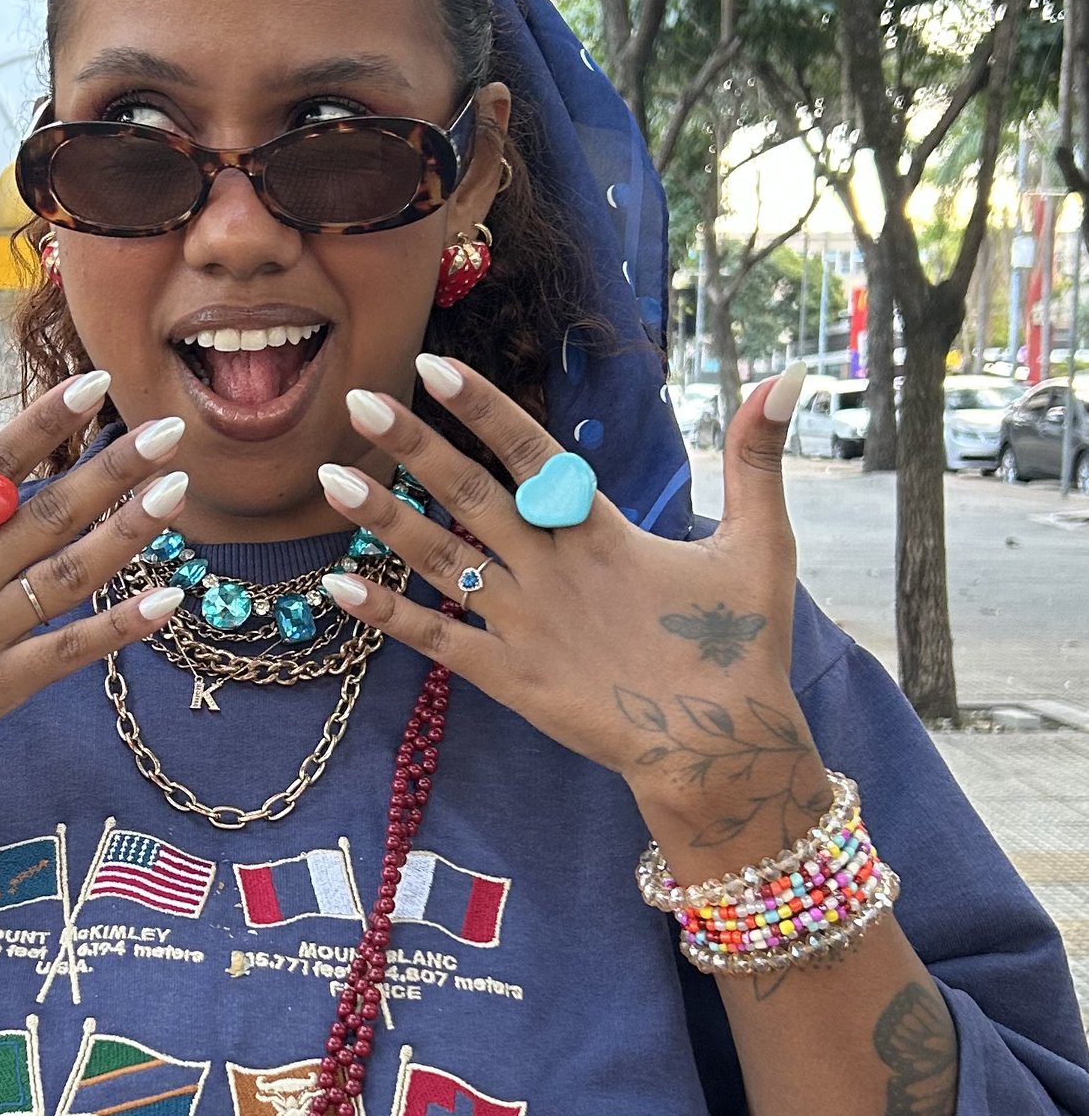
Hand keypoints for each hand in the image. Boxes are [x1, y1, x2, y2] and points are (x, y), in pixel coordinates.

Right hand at [0, 378, 188, 853]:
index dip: (44, 422)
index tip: (92, 384)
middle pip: (48, 512)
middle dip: (112, 468)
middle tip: (168, 429)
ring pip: (68, 574)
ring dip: (128, 532)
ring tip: (178, 491)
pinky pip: (68, 654)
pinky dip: (119, 629)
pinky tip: (168, 602)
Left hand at [317, 357, 830, 876]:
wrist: (717, 749)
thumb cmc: (741, 649)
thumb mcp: (762, 544)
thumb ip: (758, 459)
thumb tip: (785, 377)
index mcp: (604, 533)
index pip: (532, 454)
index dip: (482, 408)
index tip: (431, 365)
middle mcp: (553, 571)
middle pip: (469, 495)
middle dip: (412, 444)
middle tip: (355, 399)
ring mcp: (525, 625)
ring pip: (441, 560)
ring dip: (384, 517)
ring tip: (329, 476)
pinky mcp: (508, 679)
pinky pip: (435, 640)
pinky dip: (386, 614)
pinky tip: (338, 584)